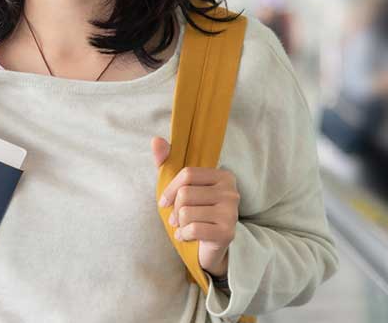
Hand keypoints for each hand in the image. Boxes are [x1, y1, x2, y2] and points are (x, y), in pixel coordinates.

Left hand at [152, 136, 239, 276]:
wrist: (210, 247)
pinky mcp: (227, 232)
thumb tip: (155, 139)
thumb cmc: (195, 212)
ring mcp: (232, 212)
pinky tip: (187, 237)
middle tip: (177, 219)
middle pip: (185, 194)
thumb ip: (167, 162)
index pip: (187, 174)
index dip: (170, 189)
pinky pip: (193, 229)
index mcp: (224, 176)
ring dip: (179, 224)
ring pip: (187, 212)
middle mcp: (232, 192)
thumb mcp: (181, 187)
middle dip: (175, 210)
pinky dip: (183, 235)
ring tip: (184, 227)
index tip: (164, 202)